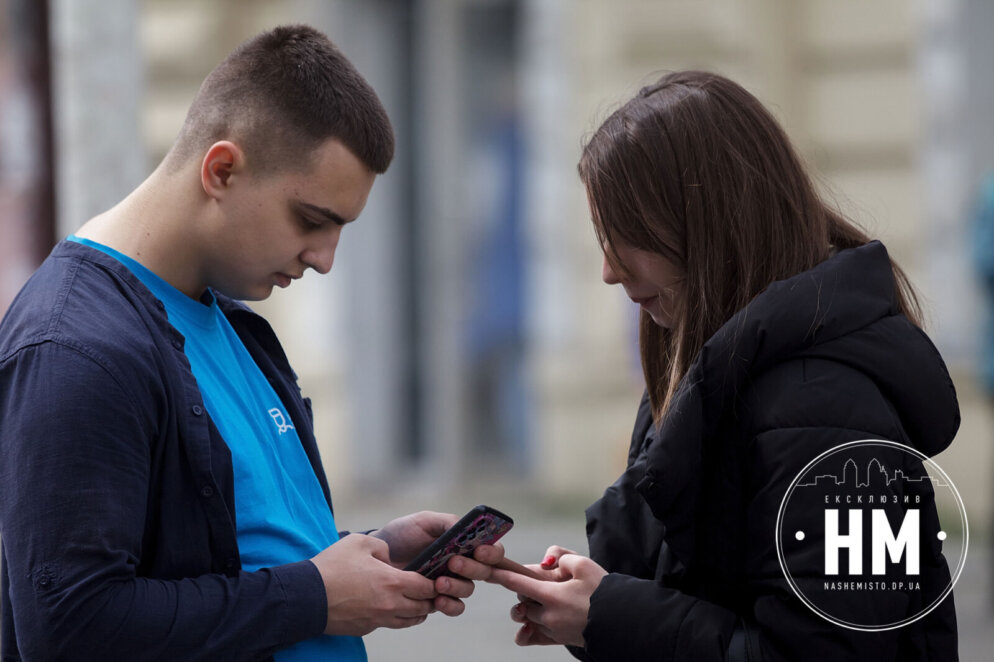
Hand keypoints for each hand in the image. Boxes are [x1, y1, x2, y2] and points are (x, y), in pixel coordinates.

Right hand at [310, 533, 437, 635]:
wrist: (306, 596)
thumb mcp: (360, 542)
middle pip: (423, 608)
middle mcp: (390, 605)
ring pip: (409, 621)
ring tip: (416, 602)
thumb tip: (390, 560)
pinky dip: (396, 617)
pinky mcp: (366, 628)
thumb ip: (383, 547)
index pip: (426, 587)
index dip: (433, 583)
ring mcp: (378, 620)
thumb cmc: (332, 567)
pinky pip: (389, 624)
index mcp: (392, 582)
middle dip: (429, 599)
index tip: (434, 578)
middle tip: (429, 591)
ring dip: (416, 612)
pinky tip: (391, 607)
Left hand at [370, 511, 505, 616]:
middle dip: (472, 568)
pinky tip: (437, 600)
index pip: (492, 549)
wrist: (380, 556)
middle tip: (453, 563)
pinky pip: (455, 607)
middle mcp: (464, 563)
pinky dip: (450, 605)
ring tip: (439, 583)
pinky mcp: (439, 599)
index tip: (480, 551)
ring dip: (458, 587)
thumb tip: (469, 528)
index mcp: (465, 543)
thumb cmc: (403, 534)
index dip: (492, 552)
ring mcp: (452, 582)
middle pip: (484, 571)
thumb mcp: (425, 521)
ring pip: (468, 590)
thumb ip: (448, 523)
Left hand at [489, 546, 606, 647]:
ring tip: (541, 601)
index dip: (501, 575)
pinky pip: (534, 637)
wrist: (623, 621)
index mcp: (552, 595)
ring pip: (528, 618)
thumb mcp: (585, 565)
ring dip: (529, 609)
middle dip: (525, 592)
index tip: (488, 571)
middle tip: (539, 584)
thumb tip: (549, 562)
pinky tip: (529, 627)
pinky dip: (530, 631)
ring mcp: (553, 630)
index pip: (519, 582)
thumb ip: (563, 558)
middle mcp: (548, 615)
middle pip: (522, 601)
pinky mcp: (559, 640)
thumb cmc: (604, 591)